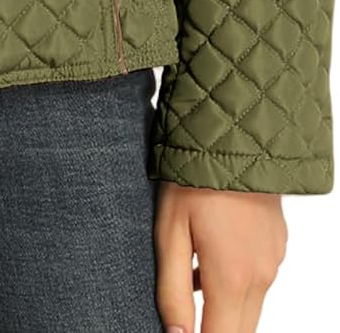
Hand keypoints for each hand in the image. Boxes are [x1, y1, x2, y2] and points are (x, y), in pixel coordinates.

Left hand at [154, 182, 287, 331]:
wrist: (234, 133)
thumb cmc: (193, 178)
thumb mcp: (169, 232)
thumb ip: (173, 291)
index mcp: (232, 278)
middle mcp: (261, 276)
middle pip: (239, 330)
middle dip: (213, 330)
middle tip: (184, 317)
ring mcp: (273, 259)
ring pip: (249, 306)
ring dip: (223, 308)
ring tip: (189, 279)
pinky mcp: (277, 244)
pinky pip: (257, 280)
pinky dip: (235, 283)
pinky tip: (206, 258)